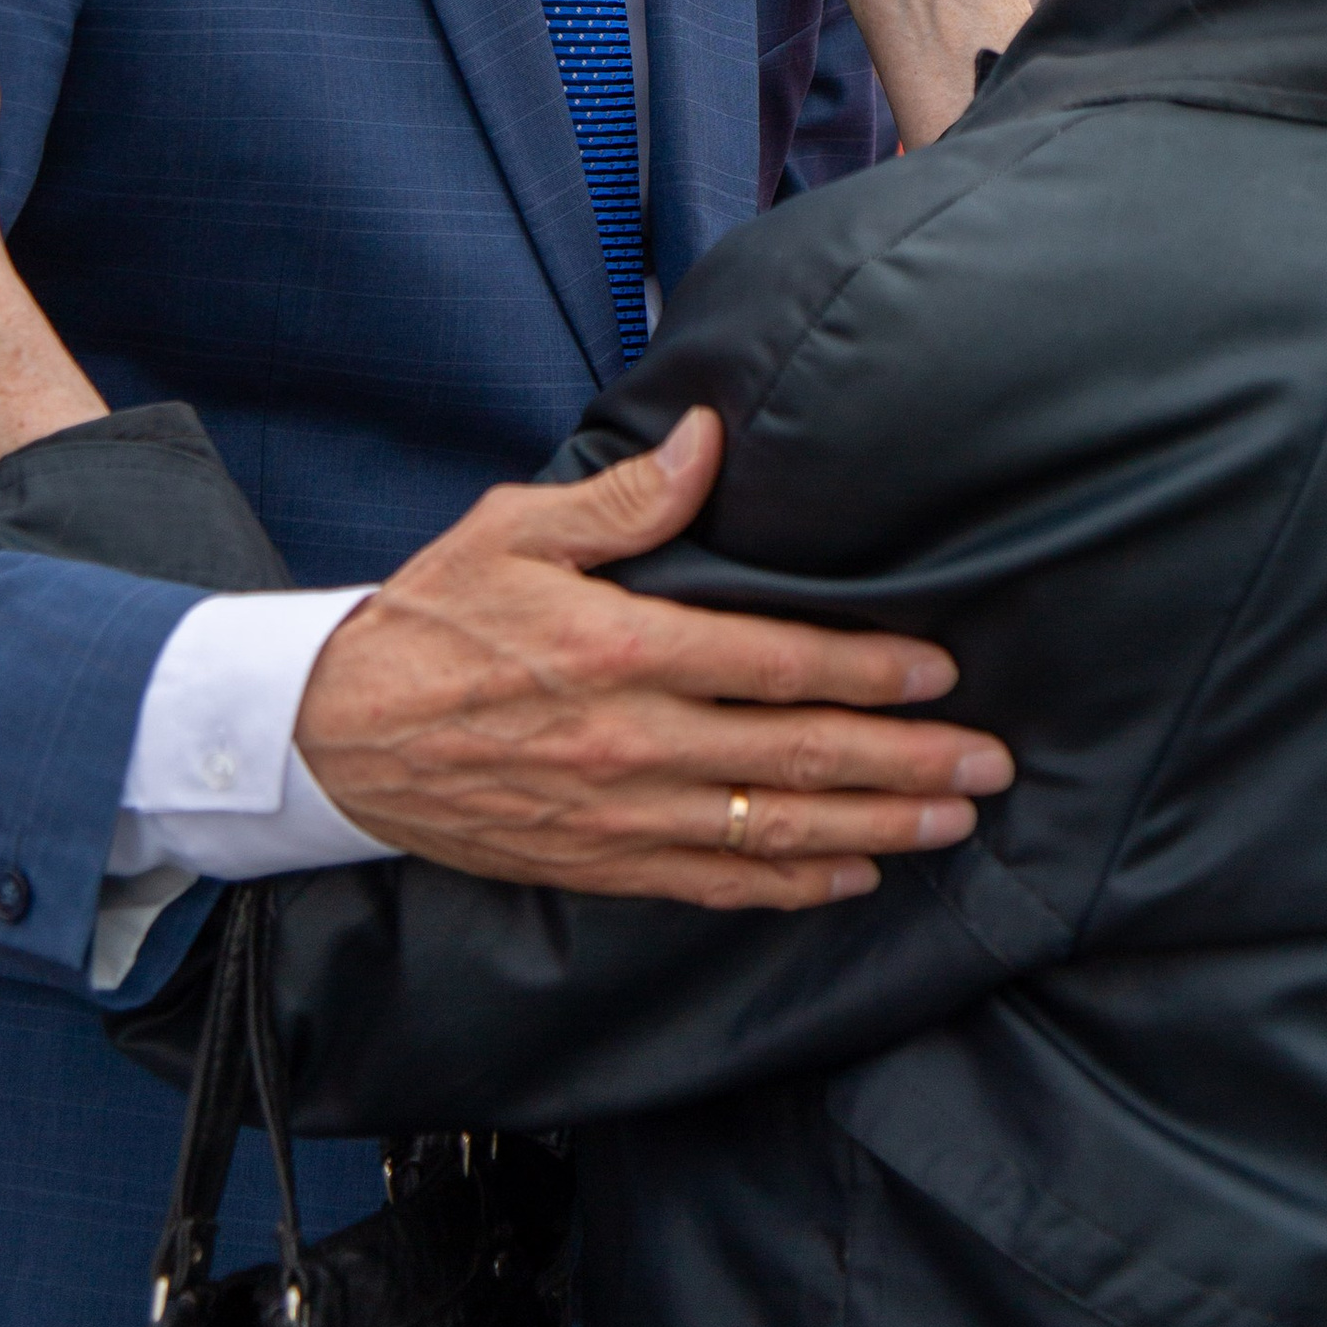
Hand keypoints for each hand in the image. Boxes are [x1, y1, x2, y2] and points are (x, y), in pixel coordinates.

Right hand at [299, 406, 1015, 908]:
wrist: (336, 735)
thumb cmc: (431, 618)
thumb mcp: (516, 530)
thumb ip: (625, 499)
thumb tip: (710, 443)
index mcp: (619, 648)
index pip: (776, 663)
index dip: (870, 670)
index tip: (943, 671)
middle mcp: (631, 740)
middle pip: (797, 757)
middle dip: (907, 760)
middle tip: (991, 763)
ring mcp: (618, 813)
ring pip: (773, 829)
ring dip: (875, 825)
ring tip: (953, 821)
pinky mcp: (598, 862)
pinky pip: (713, 883)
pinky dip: (791, 884)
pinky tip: (853, 874)